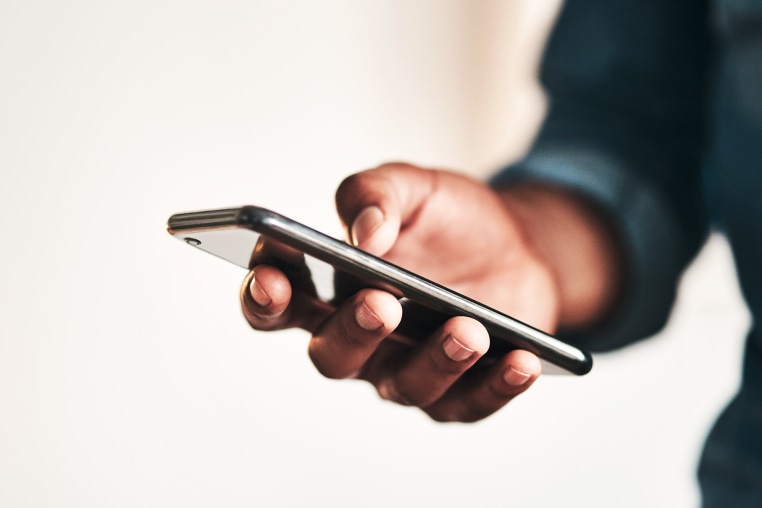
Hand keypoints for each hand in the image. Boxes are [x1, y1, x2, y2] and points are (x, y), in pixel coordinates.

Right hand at [241, 163, 620, 420]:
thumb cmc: (449, 220)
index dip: (264, 295)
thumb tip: (363, 232)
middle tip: (380, 304)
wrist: (516, 245)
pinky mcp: (460, 392)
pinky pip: (471, 402)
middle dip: (352, 333)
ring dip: (435, 361)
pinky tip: (520, 361)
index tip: (272, 277)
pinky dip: (495, 385)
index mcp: (331, 288)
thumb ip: (376, 194)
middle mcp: (360, 339)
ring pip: (404, 386)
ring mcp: (408, 369)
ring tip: (467, 329)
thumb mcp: (413, 186)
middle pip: (332, 356)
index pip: (279, 302)